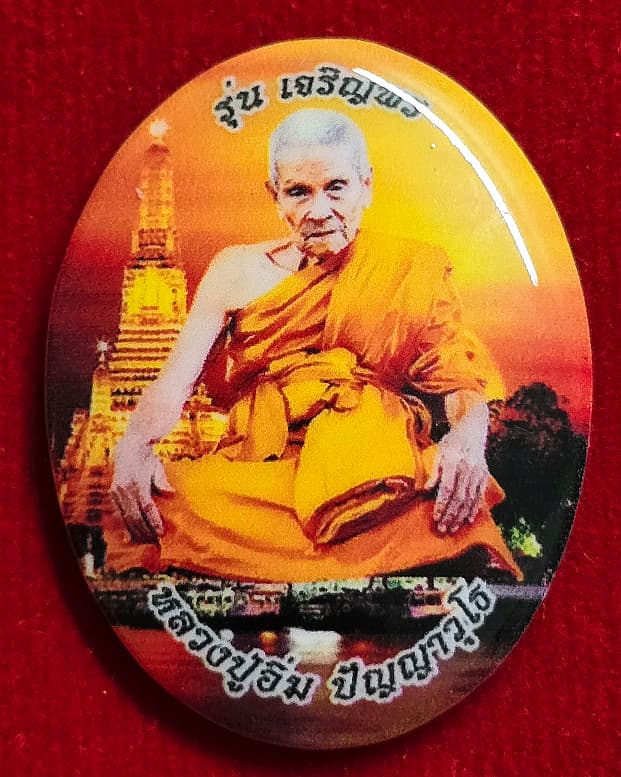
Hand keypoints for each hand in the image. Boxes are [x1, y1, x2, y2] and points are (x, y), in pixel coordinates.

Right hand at [110, 435, 173, 542]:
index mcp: (137, 482)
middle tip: (156, 541)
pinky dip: (126, 525)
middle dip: (145, 531)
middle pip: (135, 516)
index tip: (161, 533)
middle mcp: (124, 489)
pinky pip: (119, 514)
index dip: (154, 521)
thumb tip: (171, 493)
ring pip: (125, 518)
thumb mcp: (157, 467)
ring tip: (147, 540)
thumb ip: (162, 481)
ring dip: (136, 531)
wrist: (128, 448)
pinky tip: (133, 535)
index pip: (147, 507)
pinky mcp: (112, 494)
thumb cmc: (147, 459)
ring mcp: (116, 492)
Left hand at [424, 413, 488, 535]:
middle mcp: (468, 468)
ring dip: (460, 516)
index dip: (441, 504)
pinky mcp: (484, 476)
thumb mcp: (439, 452)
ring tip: (452, 528)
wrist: (472, 430)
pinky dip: (473, 509)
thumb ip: (434, 471)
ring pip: (470, 499)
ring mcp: (478, 473)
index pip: (447, 488)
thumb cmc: (451, 442)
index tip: (435, 516)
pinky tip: (467, 520)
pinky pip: (479, 496)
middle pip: (459, 497)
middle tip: (442, 529)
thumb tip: (426, 490)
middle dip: (450, 515)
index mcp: (453, 461)